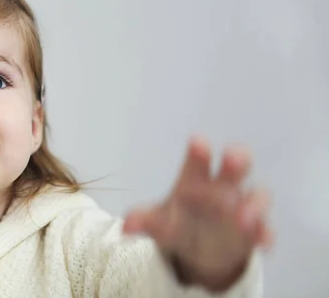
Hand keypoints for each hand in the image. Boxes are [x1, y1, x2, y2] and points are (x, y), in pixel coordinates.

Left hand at [122, 135, 272, 290]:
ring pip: (257, 195)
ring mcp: (242, 207)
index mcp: (195, 180)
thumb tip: (126, 226)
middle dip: (235, 160)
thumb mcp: (159, 223)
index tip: (197, 142)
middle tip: (231, 158)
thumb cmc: (178, 222)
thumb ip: (144, 221)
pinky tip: (263, 243)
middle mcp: (222, 187)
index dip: (198, 152)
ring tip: (241, 218)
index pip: (198, 161)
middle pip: (235, 165)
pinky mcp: (255, 230)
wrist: (199, 249)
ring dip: (252, 204)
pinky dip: (265, 234)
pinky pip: (266, 228)